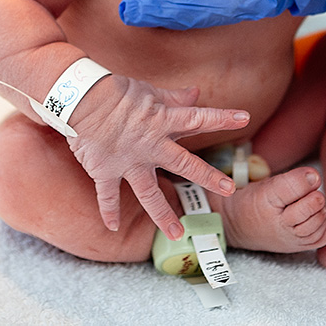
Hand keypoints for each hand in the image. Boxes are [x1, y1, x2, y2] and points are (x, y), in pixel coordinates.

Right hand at [66, 75, 250, 238]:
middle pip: (185, 164)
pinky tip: (112, 227)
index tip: (245, 118)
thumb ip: (174, 97)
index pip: (198, 118)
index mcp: (162, 121)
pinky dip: (109, 212)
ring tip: (177, 234)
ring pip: (149, 194)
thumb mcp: (148, 91)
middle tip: (230, 190)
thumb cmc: (114, 91)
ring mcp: (129, 162)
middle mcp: (151, 145)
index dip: (222, 117)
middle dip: (209, 177)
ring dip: (163, 216)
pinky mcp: (106, 171)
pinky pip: (108, 196)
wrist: (80, 99)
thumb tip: (196, 93)